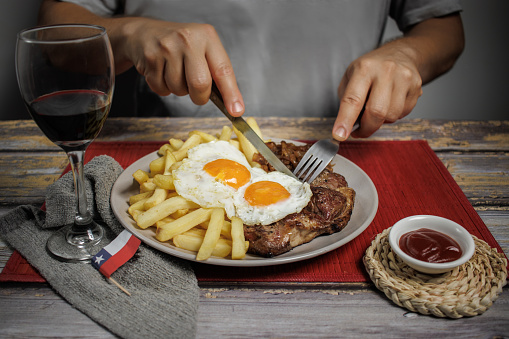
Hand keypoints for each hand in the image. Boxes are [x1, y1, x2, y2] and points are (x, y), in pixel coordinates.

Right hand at [121, 18, 244, 115]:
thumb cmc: (180, 46)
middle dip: (200, 97)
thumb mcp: (202, 50)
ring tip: (175, 74)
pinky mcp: (150, 58)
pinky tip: (162, 73)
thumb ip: (216, 72)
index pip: (223, 70)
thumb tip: (233, 104)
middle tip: (197, 94)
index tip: (236, 110)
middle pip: (200, 84)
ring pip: (179, 89)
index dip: (231, 93)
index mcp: (207, 36)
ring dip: (179, 90)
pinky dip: (163, 88)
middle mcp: (188, 39)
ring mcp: (167, 47)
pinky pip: (160, 89)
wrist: (144, 34)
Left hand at [332, 42, 422, 139]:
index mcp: (364, 68)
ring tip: (376, 109)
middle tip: (358, 132)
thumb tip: (346, 126)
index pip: (353, 99)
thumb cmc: (370, 69)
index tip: (339, 135)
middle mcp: (386, 71)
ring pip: (391, 116)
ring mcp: (404, 78)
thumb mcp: (350, 76)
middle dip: (366, 129)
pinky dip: (393, 115)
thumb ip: (347, 100)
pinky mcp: (416, 87)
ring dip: (380, 122)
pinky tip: (390, 103)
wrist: (400, 54)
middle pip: (376, 112)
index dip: (345, 120)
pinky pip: (403, 114)